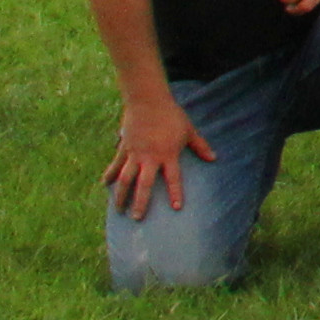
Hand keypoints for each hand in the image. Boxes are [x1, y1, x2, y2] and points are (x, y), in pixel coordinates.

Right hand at [106, 90, 213, 218]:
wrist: (148, 101)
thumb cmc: (172, 115)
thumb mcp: (189, 130)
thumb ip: (200, 146)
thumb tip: (214, 158)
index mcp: (168, 154)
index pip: (173, 178)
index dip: (175, 193)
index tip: (176, 208)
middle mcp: (150, 157)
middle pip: (143, 185)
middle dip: (140, 202)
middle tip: (137, 218)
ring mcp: (134, 153)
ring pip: (125, 179)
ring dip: (121, 195)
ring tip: (119, 210)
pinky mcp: (124, 147)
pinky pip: (115, 165)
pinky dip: (109, 175)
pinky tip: (104, 185)